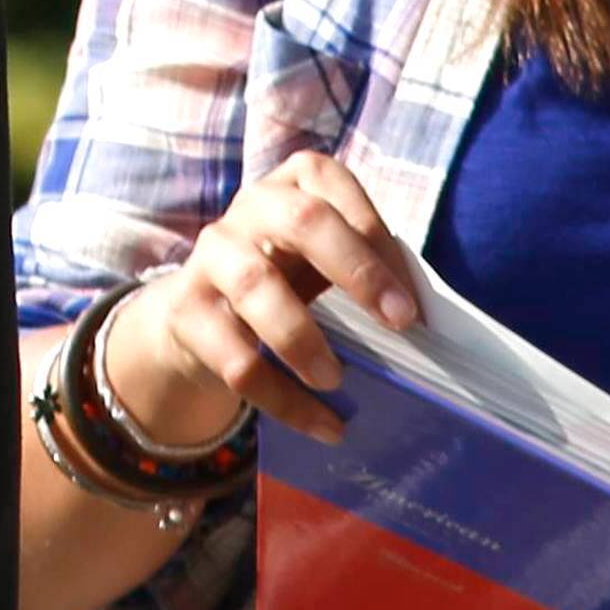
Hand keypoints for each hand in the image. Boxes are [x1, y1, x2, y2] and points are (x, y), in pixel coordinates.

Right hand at [111, 150, 418, 449]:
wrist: (200, 314)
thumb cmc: (290, 279)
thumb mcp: (325, 261)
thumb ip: (367, 272)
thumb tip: (423, 323)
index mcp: (295, 183)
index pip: (335, 188)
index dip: (377, 240)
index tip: (411, 306)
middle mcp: (251, 206)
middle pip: (301, 218)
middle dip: (357, 270)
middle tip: (399, 322)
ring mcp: (212, 254)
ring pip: (256, 285)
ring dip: (303, 337)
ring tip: (337, 380)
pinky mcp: (186, 310)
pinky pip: (235, 358)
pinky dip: (285, 399)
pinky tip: (324, 425)